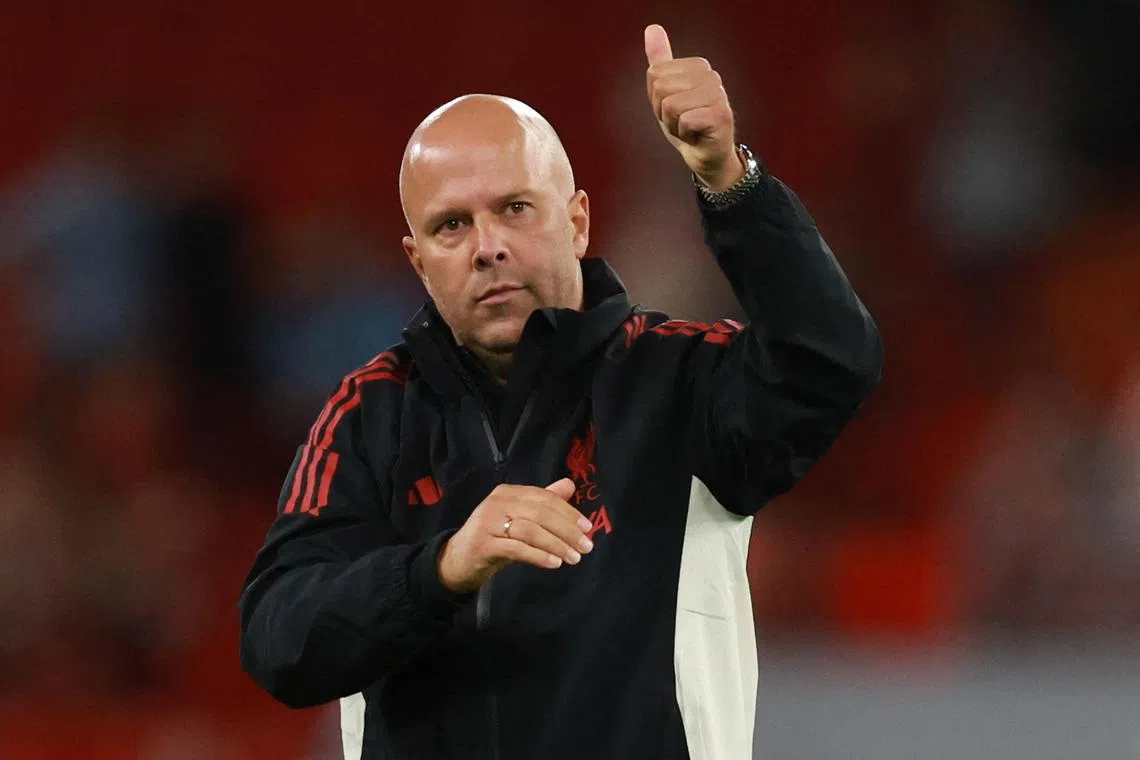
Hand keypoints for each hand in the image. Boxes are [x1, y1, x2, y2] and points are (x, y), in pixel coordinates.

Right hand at [437, 478, 594, 593]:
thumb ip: (543, 502)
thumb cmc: (493, 537)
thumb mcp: (519, 517)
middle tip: (586, 547)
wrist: (457, 560)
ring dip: (557, 545)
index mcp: (508, 492)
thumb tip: (569, 485)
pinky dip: (539, 556)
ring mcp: (488, 522)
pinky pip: (517, 549)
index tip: (587, 528)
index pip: (545, 498)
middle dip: (567, 530)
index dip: (569, 512)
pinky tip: (554, 563)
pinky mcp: (483, 544)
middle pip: (540, 513)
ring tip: (574, 558)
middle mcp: (497, 502)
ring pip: (530, 531)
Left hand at [644, 23, 743, 191]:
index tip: (674, 110)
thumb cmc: (687, 125)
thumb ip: (660, 60)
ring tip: (689, 129)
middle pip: (660, 88)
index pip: (654, 75)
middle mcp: (711, 76)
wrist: (706, 156)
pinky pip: (683, 121)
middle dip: (663, 113)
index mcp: (698, 66)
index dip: (657, 99)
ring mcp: (718, 94)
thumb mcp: (666, 92)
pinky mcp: (720, 115)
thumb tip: (652, 28)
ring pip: (670, 105)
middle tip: (681, 121)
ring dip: (673, 125)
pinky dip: (684, 134)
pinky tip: (697, 136)